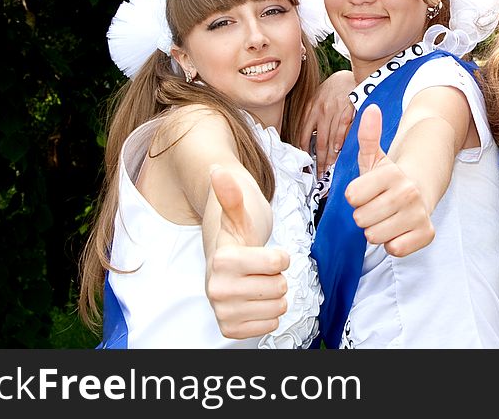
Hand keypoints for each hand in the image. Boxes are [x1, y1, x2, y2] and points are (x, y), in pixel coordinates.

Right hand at [205, 166, 289, 339]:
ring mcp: (222, 311)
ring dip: (273, 296)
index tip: (265, 253)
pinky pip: (270, 326)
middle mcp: (218, 288)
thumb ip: (232, 195)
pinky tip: (254, 301)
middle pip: (280, 286)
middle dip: (275, 277)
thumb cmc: (237, 238)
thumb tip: (218, 170)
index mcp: (222, 259)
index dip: (279, 256)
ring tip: (256, 284)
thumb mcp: (238, 215)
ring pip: (278, 307)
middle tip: (259, 270)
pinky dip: (268, 315)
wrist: (224, 263)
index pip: (278, 261)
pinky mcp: (229, 329)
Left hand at [298, 70, 355, 176]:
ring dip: (330, 156)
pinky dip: (341, 141)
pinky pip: (343, 129)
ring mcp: (334, 110)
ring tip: (330, 168)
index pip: (303, 136)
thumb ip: (312, 119)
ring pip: (330, 139)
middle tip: (320, 174)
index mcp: (310, 110)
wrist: (349, 75)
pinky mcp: (348, 109)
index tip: (307, 166)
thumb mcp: (317, 101)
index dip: (304, 154)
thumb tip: (308, 142)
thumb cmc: (333, 91)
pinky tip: (340, 151)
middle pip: (318, 142)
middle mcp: (320, 110)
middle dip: (319, 161)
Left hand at [344, 104, 434, 256]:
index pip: (351, 197)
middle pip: (361, 219)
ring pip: (374, 236)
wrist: (422, 190)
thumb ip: (368, 135)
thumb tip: (371, 108)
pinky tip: (398, 229)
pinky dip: (393, 243)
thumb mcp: (375, 157)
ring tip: (386, 217)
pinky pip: (395, 249)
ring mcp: (418, 214)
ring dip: (377, 230)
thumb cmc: (389, 178)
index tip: (367, 191)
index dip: (355, 196)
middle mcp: (407, 193)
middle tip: (377, 206)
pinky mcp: (427, 234)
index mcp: (391, 173)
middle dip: (364, 215)